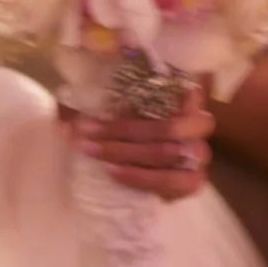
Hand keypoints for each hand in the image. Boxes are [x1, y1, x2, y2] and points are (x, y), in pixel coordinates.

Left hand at [67, 85, 215, 201]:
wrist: (134, 171)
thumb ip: (92, 100)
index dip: (160, 86)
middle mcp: (198, 123)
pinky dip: (140, 177)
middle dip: (123, 130)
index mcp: (183, 96)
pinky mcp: (193, 180)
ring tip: (93, 151)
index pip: (184, 85)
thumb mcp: (107, 109)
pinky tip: (113, 171)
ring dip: (126, 152)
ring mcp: (199, 153)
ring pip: (168, 152)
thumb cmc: (119, 129)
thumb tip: (68, 103)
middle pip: (169, 126)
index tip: (126, 88)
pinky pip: (172, 181)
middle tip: (86, 131)